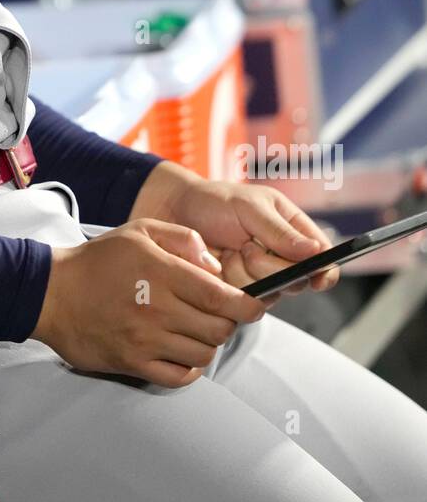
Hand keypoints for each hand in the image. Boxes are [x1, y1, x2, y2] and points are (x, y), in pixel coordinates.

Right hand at [30, 216, 267, 386]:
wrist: (52, 293)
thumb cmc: (98, 260)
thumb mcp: (140, 231)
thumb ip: (183, 239)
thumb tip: (215, 266)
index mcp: (161, 272)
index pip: (220, 297)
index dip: (247, 305)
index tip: (255, 305)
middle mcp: (156, 308)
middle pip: (218, 328)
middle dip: (227, 321)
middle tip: (218, 312)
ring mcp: (145, 340)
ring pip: (203, 353)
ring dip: (207, 342)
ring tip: (194, 328)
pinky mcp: (133, 363)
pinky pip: (179, 377)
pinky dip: (190, 368)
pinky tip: (181, 351)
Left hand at [128, 161, 339, 301]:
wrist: (176, 214)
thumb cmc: (215, 202)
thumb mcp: (249, 207)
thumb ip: (280, 231)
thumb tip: (315, 252)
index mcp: (293, 230)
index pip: (323, 257)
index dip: (325, 271)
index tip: (317, 277)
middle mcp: (283, 256)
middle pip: (297, 281)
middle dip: (270, 266)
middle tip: (247, 245)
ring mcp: (262, 276)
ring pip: (270, 293)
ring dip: (247, 273)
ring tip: (231, 249)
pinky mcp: (241, 291)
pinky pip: (245, 299)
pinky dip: (230, 282)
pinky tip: (219, 264)